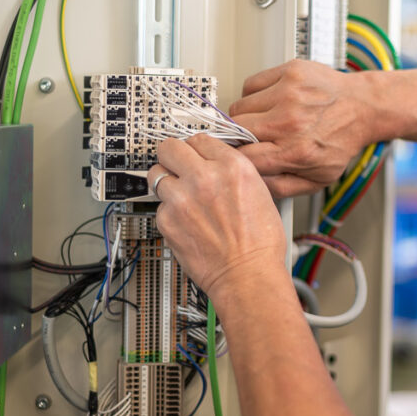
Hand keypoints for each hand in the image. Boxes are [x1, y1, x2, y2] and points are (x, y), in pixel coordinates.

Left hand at [148, 135, 285, 301]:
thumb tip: (213, 162)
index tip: (195, 155)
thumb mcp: (260, 192)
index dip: (197, 149)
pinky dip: (169, 212)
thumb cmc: (260, 244)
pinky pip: (159, 206)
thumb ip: (232, 171)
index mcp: (232, 166)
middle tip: (177, 165)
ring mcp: (181, 199)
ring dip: (167, 182)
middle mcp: (204, 177)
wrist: (248, 277)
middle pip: (170, 147)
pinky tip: (187, 222)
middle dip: (173, 156)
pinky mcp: (167, 221)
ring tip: (181, 196)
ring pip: (156, 174)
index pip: (200, 138)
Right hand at [230, 59, 377, 197]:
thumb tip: (253, 183)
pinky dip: (253, 94)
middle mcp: (290, 122)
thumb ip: (282, 187)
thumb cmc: (341, 141)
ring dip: (245, 115)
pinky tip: (269, 101)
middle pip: (236, 130)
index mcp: (295, 151)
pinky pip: (250, 84)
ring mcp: (289, 94)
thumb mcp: (317, 179)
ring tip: (265, 118)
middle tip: (251, 137)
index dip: (237, 157)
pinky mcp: (289, 72)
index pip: (244, 157)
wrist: (363, 107)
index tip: (239, 155)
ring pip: (238, 106)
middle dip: (239, 136)